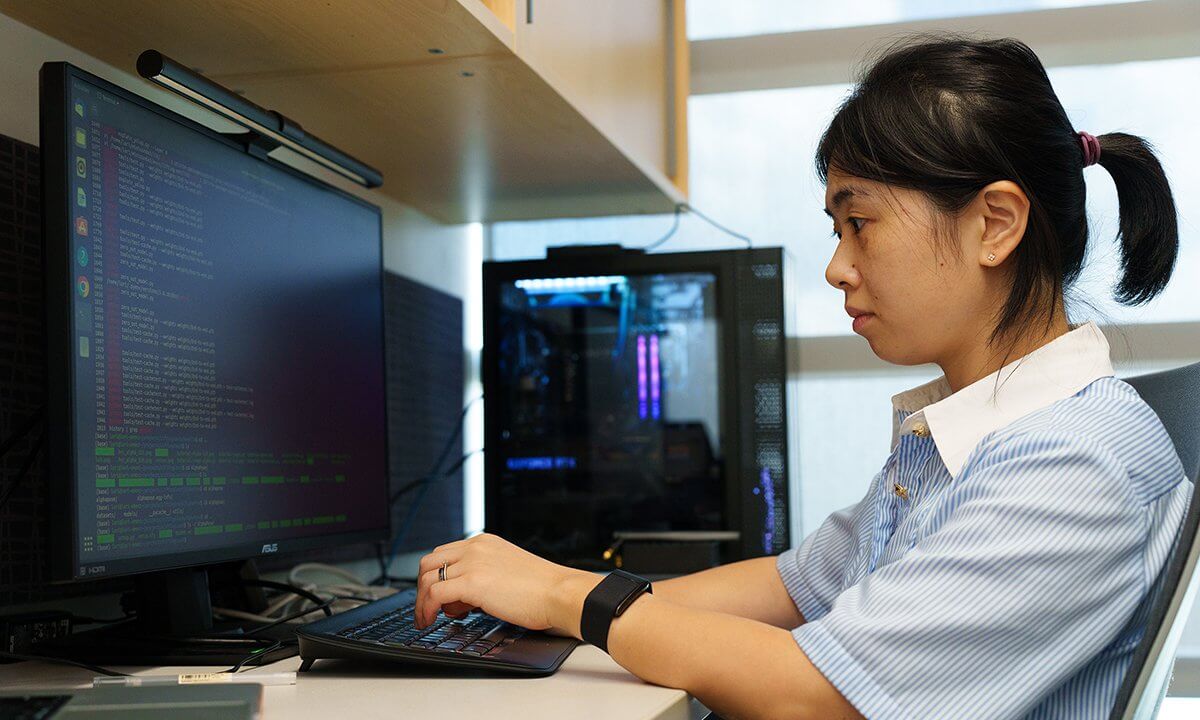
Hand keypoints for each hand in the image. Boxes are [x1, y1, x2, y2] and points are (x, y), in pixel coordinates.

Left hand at [413, 533, 600, 634]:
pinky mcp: (472, 582)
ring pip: (427, 577)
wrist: (559, 593)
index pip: (444, 553)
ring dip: (421, 601)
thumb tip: (459, 598)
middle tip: (426, 608)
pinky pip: (434, 593)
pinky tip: (430, 620)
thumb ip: (481, 579)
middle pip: (429, 562)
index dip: (435, 577)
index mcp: (484, 542)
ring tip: (426, 619)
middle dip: (421, 587)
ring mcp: (472, 562)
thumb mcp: (506, 574)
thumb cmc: (542, 590)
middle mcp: (475, 547)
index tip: (434, 597)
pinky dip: (426, 608)